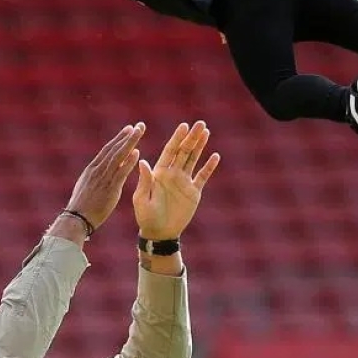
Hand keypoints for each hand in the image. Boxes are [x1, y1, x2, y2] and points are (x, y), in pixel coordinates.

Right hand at [64, 123, 145, 229]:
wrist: (77, 219)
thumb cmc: (82, 207)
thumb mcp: (86, 187)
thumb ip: (95, 177)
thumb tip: (101, 171)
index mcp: (92, 169)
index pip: (107, 150)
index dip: (119, 139)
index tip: (128, 129)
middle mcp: (97, 170)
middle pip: (114, 149)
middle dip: (127, 136)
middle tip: (139, 125)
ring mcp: (103, 178)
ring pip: (118, 156)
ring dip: (129, 143)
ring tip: (139, 132)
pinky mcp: (109, 188)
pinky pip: (120, 172)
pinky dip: (128, 162)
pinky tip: (137, 152)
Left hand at [133, 121, 219, 239]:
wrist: (159, 233)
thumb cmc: (146, 217)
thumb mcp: (142, 199)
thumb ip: (144, 181)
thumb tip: (143, 161)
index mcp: (159, 173)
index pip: (170, 151)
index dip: (177, 138)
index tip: (184, 126)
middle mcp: (172, 174)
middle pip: (184, 151)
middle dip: (192, 137)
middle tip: (200, 123)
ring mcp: (184, 182)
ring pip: (194, 160)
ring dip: (200, 146)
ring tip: (206, 132)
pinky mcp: (193, 192)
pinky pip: (202, 176)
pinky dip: (209, 167)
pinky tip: (215, 156)